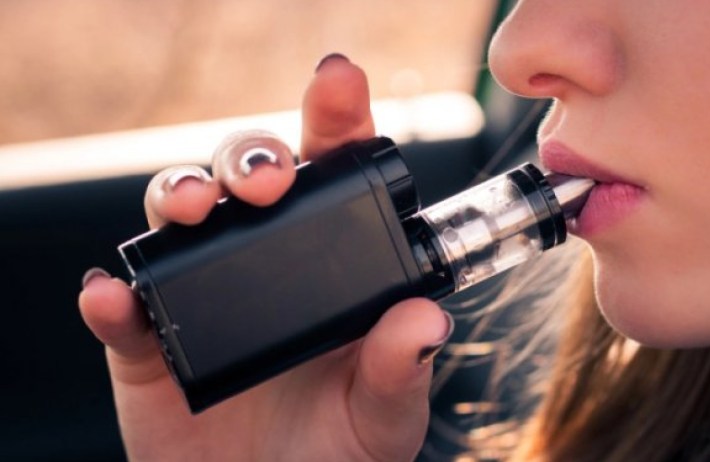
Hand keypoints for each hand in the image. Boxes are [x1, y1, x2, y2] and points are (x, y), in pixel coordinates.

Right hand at [79, 55, 452, 461]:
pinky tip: (116, 298)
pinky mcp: (149, 347)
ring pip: (179, 218)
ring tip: (193, 210)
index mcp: (329, 266)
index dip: (333, 121)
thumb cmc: (334, 452)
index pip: (330, 175)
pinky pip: (124, 312)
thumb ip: (402, 368)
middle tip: (269, 179)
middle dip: (251, 156)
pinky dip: (114, 300)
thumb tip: (424, 320)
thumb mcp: (385, 414)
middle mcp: (265, 266)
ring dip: (179, 197)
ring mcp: (204, 298)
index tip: (338, 84)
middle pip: (246, 177)